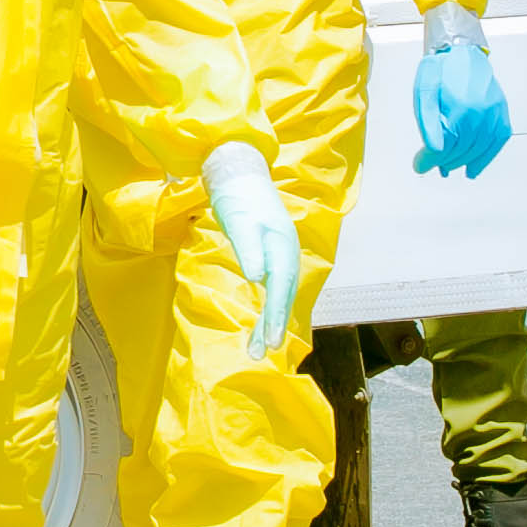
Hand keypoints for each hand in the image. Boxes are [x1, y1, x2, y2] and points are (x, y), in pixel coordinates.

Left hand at [199, 143, 304, 358]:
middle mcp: (288, 253)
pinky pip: (276, 289)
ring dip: (270, 321)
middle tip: (261, 352)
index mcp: (283, 246)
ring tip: (258, 348)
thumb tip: (257, 277)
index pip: (281, 286)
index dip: (275, 314)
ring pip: (280, 294)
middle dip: (273, 325)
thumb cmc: (238, 198)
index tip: (270, 340)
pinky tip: (263, 323)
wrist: (240, 174)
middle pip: (283, 295)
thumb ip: (249, 248)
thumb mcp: (239, 222)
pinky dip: (270, 307)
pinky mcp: (273, 257)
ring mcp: (282, 255)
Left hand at [412, 4, 512, 177]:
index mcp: (460, 111)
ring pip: (477, 150)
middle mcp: (481, 116)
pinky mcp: (501, 114)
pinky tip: (474, 167)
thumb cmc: (440, 70)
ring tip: (448, 168)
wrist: (461, 50)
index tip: (419, 165)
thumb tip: (432, 150)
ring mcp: (494, 116)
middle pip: (460, 151)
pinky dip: (485, 158)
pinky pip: (496, 143)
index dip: (429, 160)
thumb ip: (428, 123)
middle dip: (443, 161)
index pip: (443, 148)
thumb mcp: (425, 93)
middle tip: (431, 165)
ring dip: (462, 163)